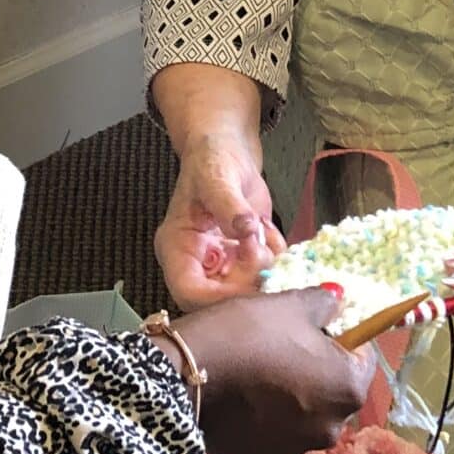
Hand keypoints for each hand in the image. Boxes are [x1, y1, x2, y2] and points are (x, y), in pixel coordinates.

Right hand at [155, 130, 285, 308]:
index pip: (189, 292)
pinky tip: (267, 231)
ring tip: (263, 232)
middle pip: (220, 301)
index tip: (250, 282)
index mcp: (177, 248)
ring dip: (267, 270)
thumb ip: (229, 205)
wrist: (228, 152)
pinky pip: (266, 276)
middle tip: (266, 254)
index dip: (219, 299)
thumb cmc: (211, 160)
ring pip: (248, 293)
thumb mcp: (215, 177)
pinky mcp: (244, 262)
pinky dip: (277, 259)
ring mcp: (222, 265)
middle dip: (250, 284)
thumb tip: (245, 229)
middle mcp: (197, 263)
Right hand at [166, 288, 372, 453]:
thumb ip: (325, 303)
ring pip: (299, 419)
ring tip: (255, 378)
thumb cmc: (250, 333)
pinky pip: (266, 437)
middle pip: (331, 394)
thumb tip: (338, 301)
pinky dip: (258, 422)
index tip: (315, 329)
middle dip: (315, 374)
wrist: (187, 371)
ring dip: (288, 402)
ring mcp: (292, 452)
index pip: (362, 360)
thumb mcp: (292, 304)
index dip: (341, 340)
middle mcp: (330, 429)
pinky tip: (237, 401)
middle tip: (281, 351)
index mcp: (348, 389)